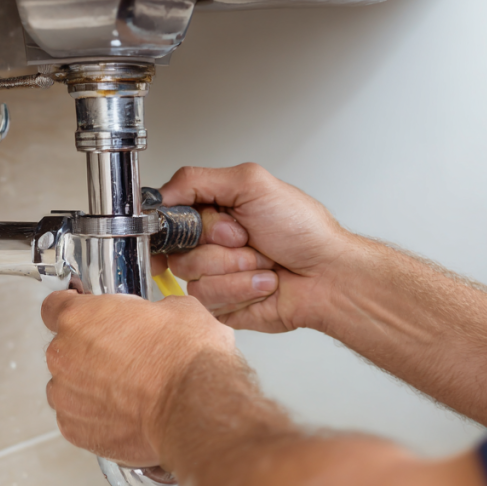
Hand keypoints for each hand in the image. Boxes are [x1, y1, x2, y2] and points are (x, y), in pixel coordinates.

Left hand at [41, 290, 236, 466]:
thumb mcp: (176, 308)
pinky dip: (97, 416)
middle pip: (65, 349)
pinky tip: (127, 412)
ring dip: (90, 386)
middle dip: (90, 351)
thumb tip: (155, 319)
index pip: (54, 307)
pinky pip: (79, 419)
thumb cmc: (184, 358)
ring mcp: (67, 397)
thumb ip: (148, 311)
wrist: (194, 405)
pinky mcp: (77, 431)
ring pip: (70, 387)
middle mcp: (64, 356)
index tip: (86, 315)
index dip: (73, 309)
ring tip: (129, 389)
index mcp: (79, 319)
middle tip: (126, 355)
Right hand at [160, 163, 360, 332]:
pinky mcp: (221, 305)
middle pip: (177, 248)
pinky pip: (208, 299)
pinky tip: (264, 283)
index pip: (169, 215)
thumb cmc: (303, 230)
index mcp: (213, 211)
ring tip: (263, 263)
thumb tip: (159, 193)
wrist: (328, 275)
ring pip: (191, 275)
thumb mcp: (252, 184)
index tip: (217, 225)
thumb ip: (197, 180)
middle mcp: (210, 243)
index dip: (187, 223)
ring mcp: (215, 275)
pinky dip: (242, 288)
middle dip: (221, 245)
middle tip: (249, 239)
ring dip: (235, 268)